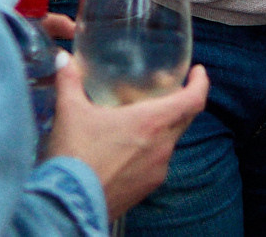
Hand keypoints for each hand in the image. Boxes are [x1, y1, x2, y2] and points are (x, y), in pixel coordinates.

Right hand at [44, 58, 210, 216]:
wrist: (69, 206)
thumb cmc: (75, 157)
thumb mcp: (70, 111)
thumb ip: (69, 80)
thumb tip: (64, 59)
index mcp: (151, 123)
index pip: (193, 100)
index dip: (200, 83)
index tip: (198, 73)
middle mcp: (162, 146)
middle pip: (184, 119)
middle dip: (177, 101)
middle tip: (163, 89)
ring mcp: (157, 170)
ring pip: (169, 141)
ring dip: (159, 128)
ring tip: (136, 119)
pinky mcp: (147, 188)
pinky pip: (156, 162)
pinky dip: (149, 150)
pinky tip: (125, 148)